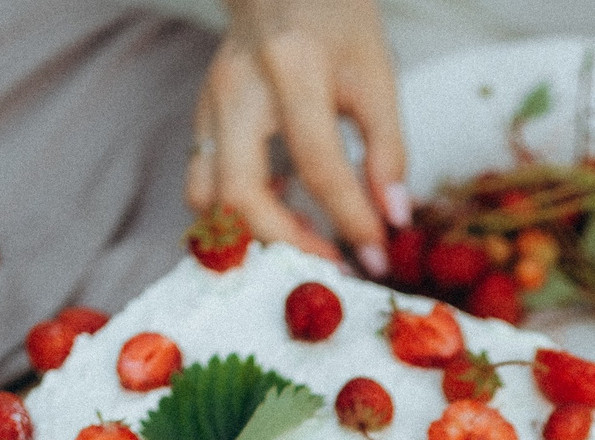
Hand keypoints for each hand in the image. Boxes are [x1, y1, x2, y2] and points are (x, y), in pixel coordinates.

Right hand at [190, 0, 407, 274]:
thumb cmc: (336, 20)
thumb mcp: (377, 75)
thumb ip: (389, 149)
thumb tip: (395, 220)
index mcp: (291, 69)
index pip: (317, 164)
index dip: (350, 218)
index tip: (377, 255)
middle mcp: (237, 90)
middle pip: (239, 194)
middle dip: (288, 243)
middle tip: (334, 261)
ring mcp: (208, 104)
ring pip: (208, 198)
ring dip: (255, 233)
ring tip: (307, 237)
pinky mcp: (200, 118)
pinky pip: (204, 185)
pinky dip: (239, 211)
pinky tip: (283, 205)